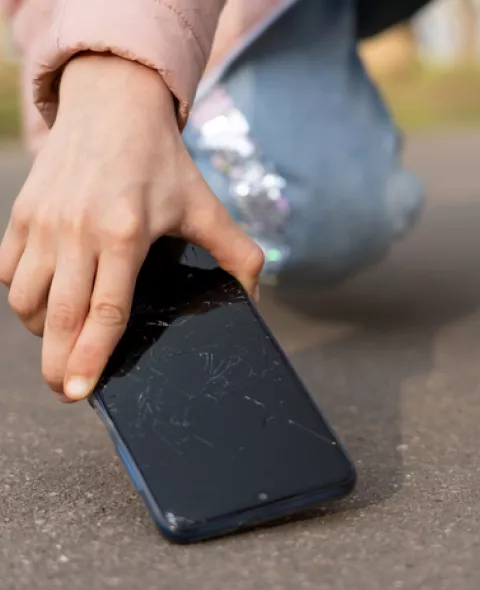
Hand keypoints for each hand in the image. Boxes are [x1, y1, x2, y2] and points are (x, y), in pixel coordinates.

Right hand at [0, 54, 262, 401]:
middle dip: (57, 364)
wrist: (113, 103)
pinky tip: (48, 300)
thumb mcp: (206, 206)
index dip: (90, 358)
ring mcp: (43, 222)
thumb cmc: (162, 161)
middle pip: (59, 317)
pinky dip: (24, 295)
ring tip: (65, 339)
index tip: (79, 393)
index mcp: (125, 233)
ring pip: (27, 300)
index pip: (105, 311)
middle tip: (66, 390)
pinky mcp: (21, 213)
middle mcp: (76, 230)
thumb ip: (238, 254)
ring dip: (43, 330)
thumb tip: (253, 299)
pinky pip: (8, 272)